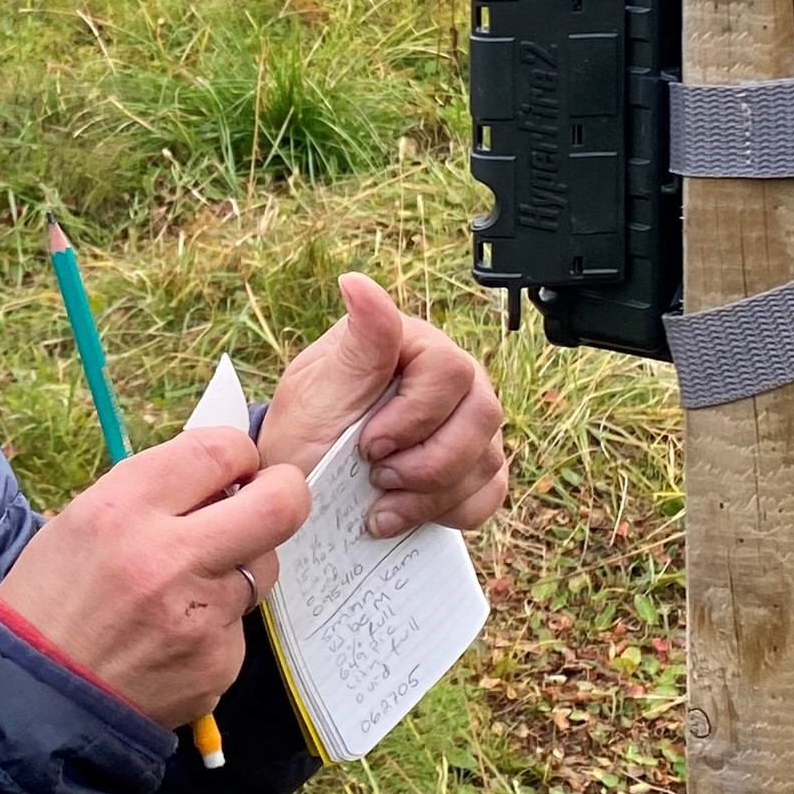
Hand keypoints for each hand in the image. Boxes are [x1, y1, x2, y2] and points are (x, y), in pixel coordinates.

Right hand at [0, 429, 311, 731]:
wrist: (33, 700)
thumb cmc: (52, 602)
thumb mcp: (81, 521)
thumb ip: (155, 491)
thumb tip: (226, 473)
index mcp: (125, 509)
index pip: (222, 450)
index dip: (237, 454)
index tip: (233, 468)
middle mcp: (169, 559)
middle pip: (281, 505)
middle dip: (283, 494)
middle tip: (267, 501)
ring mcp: (200, 618)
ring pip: (263, 567)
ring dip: (238, 565)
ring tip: (185, 588)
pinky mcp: (218, 665)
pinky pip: (239, 625)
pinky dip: (214, 625)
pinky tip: (170, 639)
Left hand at [257, 275, 509, 540]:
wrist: (303, 483)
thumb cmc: (307, 430)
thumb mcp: (319, 390)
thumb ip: (357, 344)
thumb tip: (358, 282)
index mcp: (414, 344)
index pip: (449, 370)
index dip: (413, 416)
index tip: (367, 445)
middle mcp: (453, 379)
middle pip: (482, 414)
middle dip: (427, 462)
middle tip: (376, 476)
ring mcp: (469, 424)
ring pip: (488, 458)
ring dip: (430, 494)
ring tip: (381, 501)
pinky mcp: (476, 467)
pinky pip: (490, 492)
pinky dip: (448, 511)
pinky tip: (404, 512)